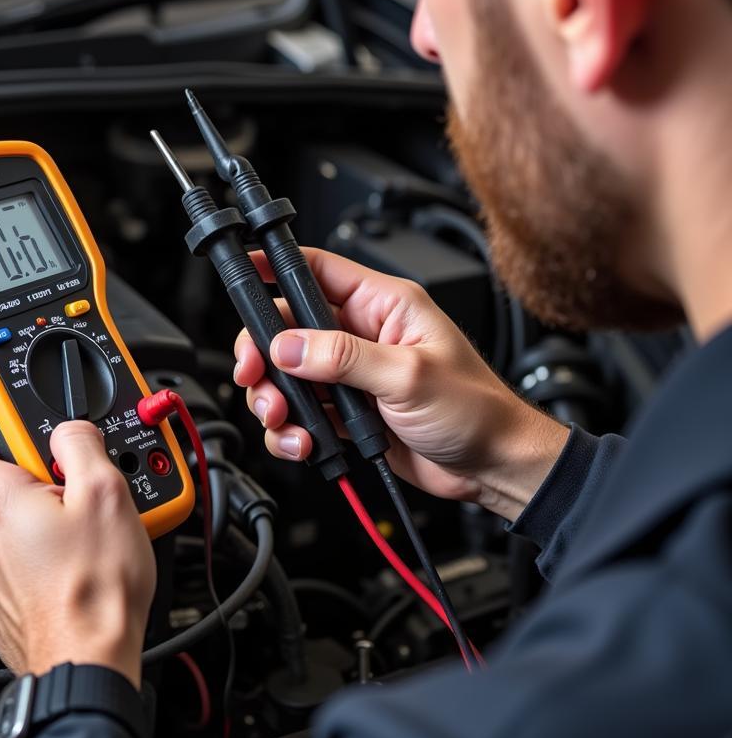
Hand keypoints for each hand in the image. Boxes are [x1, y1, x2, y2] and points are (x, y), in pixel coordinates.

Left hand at [0, 420, 155, 685]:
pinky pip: (12, 568)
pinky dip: (38, 562)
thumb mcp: (107, 492)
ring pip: (7, 531)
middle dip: (37, 485)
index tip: (20, 435)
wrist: (89, 664)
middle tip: (79, 498)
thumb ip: (81, 444)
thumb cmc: (97, 589)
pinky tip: (73, 570)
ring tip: (84, 539)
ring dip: (39, 525)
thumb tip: (69, 429)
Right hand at [233, 248, 568, 521]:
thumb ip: (343, 358)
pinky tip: (305, 441)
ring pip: (286, 374)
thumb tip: (289, 344)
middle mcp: (362, 333)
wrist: (494, 469)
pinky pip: (300, 412)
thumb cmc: (477, 409)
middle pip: (287, 327)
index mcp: (382, 304)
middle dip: (264, 353)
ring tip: (283, 419)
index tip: (243, 274)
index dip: (275, 268)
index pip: (317, 270)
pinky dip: (291, 430)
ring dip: (274, 398)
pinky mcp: (347, 410)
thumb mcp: (408, 376)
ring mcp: (351, 373)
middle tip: (255, 375)